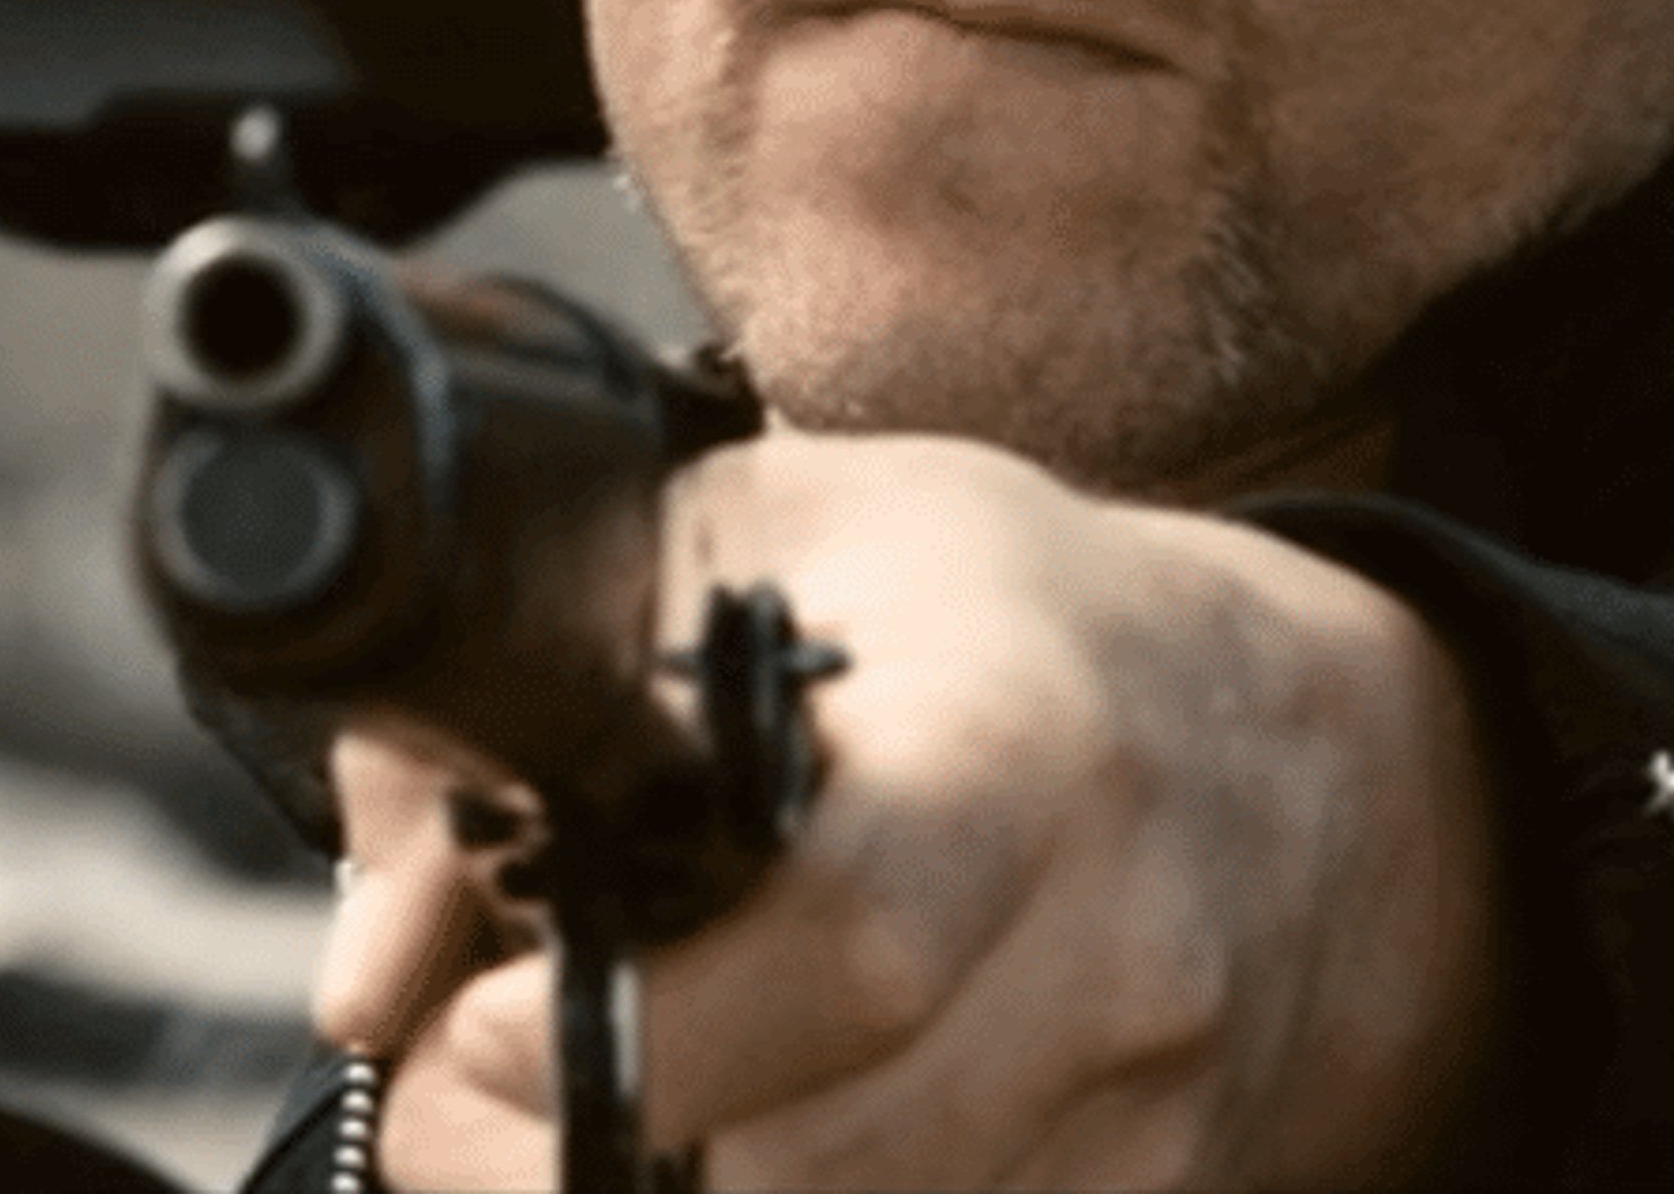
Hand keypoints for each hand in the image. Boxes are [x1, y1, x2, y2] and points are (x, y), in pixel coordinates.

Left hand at [317, 433, 1506, 1190]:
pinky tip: (715, 1149)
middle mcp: (1117, 942)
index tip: (484, 1034)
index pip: (862, 930)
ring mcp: (1148, 1114)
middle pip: (827, 1165)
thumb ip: (528, 699)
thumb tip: (382, 971)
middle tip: (454, 1117)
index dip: (653, 1023)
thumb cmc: (997, 619)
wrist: (1291, 751)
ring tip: (564, 1127)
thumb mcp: (764, 542)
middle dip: (581, 1174)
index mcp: (1020, 733)